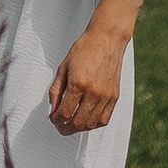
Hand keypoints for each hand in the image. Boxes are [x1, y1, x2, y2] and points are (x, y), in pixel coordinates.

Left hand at [48, 0, 141, 132]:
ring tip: (71, 124)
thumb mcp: (63, 67)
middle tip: (59, 126)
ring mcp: (106, 96)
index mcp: (78, 83)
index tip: (53, 119)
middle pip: (78, 122)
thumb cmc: (84, 50)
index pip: (65, 113)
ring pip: (91, 124)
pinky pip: (105, 119)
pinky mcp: (114, 97)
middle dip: (65, 128)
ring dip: (79, 128)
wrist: (106, 39)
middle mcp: (93, 92)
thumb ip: (56, 90)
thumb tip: (53, 109)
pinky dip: (94, 124)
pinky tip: (86, 121)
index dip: (56, 120)